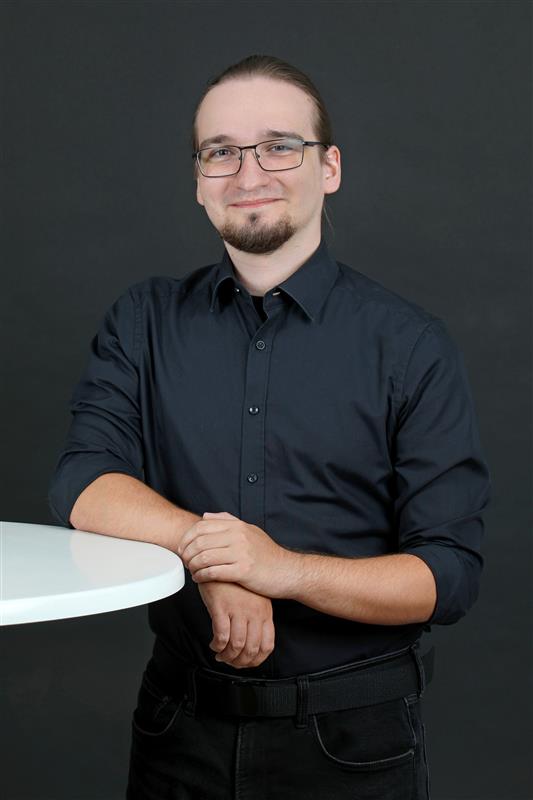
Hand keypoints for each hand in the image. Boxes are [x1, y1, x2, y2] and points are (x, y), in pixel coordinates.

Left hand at [178, 511, 295, 597]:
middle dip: (187, 553)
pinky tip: (199, 579)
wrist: (288, 572)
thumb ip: (227, 521)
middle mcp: (238, 536)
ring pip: (204, 557)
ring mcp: (241, 553)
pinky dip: (201, 576)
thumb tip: (206, 515)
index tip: (183, 548)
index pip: (202, 526)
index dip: (187, 538)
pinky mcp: (243, 570)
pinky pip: (213, 572)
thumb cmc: (268, 554)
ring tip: (192, 571)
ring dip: (192, 566)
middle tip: (185, 561)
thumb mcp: (250, 531)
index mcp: (237, 526)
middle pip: (200, 541)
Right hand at [197, 581, 274, 668]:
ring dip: (227, 656)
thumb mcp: (253, 599)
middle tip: (231, 662)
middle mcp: (254, 612)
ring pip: (236, 646)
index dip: (256, 660)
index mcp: (265, 612)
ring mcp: (238, 609)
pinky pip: (221, 636)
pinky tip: (214, 644)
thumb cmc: (235, 581)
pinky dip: (217, 645)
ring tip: (221, 654)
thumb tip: (251, 643)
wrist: (220, 561)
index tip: (247, 663)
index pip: (267, 645)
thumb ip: (256, 618)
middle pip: (251, 649)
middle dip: (240, 662)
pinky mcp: (221, 607)